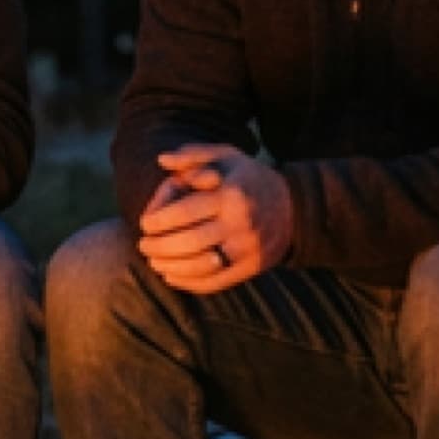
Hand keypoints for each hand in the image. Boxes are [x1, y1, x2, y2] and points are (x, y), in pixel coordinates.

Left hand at [137, 144, 293, 292]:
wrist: (294, 207)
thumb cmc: (248, 178)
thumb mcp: (226, 156)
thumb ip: (192, 155)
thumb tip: (161, 159)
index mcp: (229, 194)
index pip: (183, 212)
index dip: (157, 221)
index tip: (144, 224)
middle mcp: (240, 223)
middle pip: (189, 242)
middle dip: (158, 247)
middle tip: (143, 246)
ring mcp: (248, 248)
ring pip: (201, 266)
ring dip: (170, 267)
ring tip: (154, 262)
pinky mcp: (252, 267)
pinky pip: (216, 281)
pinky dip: (190, 283)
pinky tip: (172, 276)